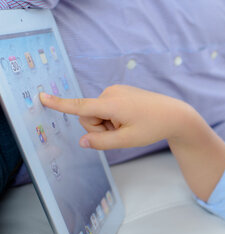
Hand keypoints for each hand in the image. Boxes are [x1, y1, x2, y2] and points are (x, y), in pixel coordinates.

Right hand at [39, 85, 192, 149]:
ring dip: (108, 124)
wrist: (174, 114)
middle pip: (88, 118)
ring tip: (130, 124)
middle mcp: (110, 93)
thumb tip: (82, 141)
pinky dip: (114, 117)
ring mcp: (115, 91)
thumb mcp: (128, 140)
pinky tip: (132, 118)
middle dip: (100, 129)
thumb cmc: (153, 127)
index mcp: (111, 104)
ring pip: (97, 114)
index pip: (80, 106)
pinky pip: (106, 109)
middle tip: (124, 131)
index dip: (59, 104)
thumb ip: (102, 143)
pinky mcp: (118, 92)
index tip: (42, 96)